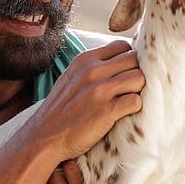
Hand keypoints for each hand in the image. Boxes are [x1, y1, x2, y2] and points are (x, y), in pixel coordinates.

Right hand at [35, 39, 144, 160]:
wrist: (45, 137)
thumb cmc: (60, 110)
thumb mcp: (72, 77)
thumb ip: (93, 67)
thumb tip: (119, 62)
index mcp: (84, 60)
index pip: (122, 46)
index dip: (129, 59)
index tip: (126, 72)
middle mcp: (93, 71)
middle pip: (134, 59)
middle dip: (136, 72)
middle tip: (129, 88)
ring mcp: (100, 90)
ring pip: (139, 78)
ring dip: (138, 90)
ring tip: (127, 100)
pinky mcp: (107, 111)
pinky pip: (136, 101)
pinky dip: (135, 108)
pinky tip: (124, 113)